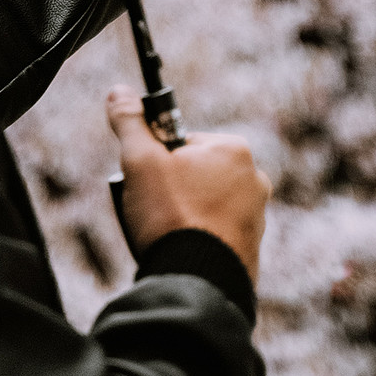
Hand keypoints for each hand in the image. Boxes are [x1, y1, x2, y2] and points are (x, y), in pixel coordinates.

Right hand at [107, 89, 270, 282]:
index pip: (182, 143)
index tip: (147, 181)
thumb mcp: (139, 161)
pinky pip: (214, 234)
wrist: (196, 285)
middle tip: (152, 209)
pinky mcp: (251, 249)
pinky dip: (196, 239)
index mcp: (233, 150)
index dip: (157, 161)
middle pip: (194, 174)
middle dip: (170, 189)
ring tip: (163, 234)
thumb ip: (129, 122)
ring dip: (182, 215)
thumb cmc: (171, 218)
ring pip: (203, 205)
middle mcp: (254, 180)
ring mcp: (256, 217)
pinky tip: (179, 252)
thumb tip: (119, 91)